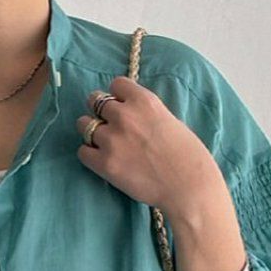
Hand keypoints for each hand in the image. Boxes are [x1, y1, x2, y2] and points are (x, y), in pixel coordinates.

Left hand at [74, 76, 228, 229]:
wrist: (187, 186)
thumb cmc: (186, 155)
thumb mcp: (167, 119)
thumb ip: (145, 113)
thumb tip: (130, 114)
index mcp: (143, 100)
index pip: (116, 84)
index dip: (116, 96)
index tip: (120, 106)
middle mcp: (124, 115)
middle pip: (95, 101)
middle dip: (99, 111)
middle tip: (107, 125)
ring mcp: (112, 139)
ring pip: (84, 125)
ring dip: (91, 132)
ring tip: (102, 143)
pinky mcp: (105, 164)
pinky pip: (83, 152)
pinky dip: (88, 154)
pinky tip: (100, 159)